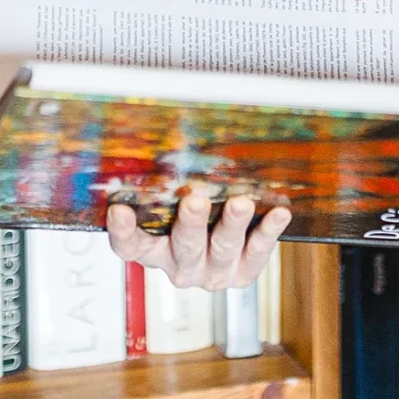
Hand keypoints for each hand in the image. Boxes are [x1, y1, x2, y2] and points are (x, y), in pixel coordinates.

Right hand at [105, 186, 290, 290]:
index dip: (124, 231)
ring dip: (231, 225)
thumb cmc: (194, 209)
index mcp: (154, 248)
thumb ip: (167, 175)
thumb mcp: (174, 196)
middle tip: (196, 201)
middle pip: (182, 246)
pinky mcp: (243, 273)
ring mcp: (212, 272)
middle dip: (190, 223)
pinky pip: (256, 253)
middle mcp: (180, 264)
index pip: (130, 245)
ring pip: (221, 249)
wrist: (231, 245)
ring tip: (241, 203)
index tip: (120, 210)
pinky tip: (277, 213)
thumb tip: (170, 125)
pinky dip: (267, 232)